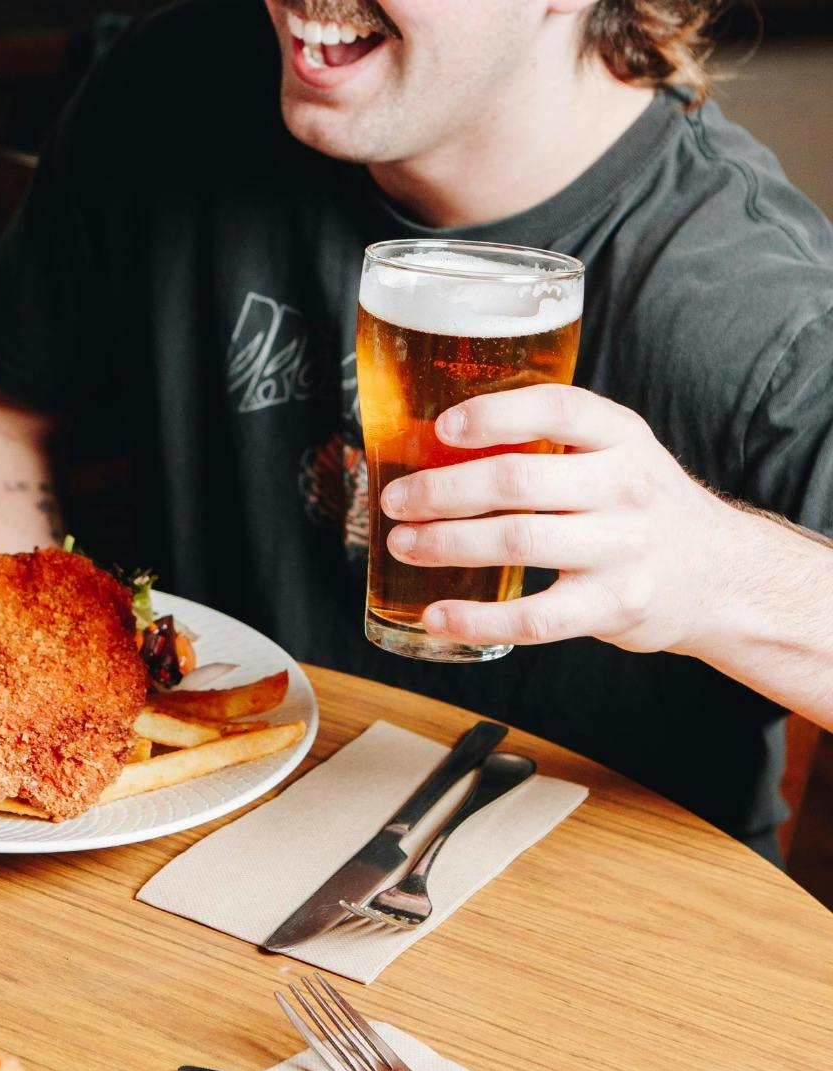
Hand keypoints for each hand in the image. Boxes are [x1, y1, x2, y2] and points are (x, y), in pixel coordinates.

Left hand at [378, 384, 738, 653]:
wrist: (718, 575)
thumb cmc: (638, 508)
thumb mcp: (615, 456)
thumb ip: (550, 446)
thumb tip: (434, 444)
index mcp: (621, 437)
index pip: (557, 409)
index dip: (494, 415)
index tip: (441, 427)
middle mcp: (628, 487)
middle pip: (518, 480)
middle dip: (442, 490)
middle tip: (395, 501)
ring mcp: (624, 549)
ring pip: (517, 540)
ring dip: (445, 543)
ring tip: (402, 544)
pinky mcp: (614, 606)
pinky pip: (532, 616)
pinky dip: (475, 618)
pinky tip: (436, 615)